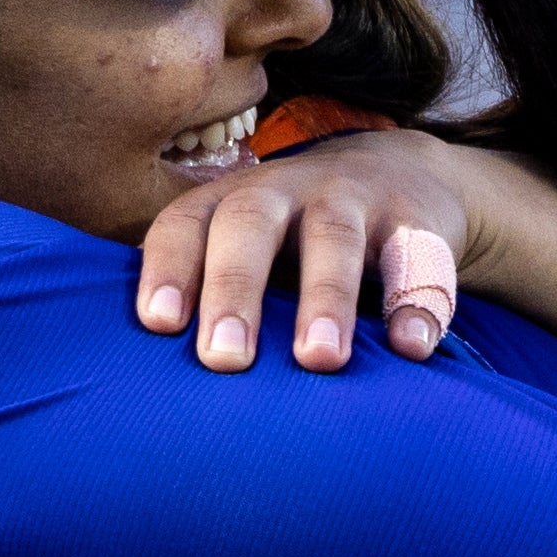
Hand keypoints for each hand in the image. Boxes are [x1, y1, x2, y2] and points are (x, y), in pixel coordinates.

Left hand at [140, 129, 466, 371]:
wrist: (404, 174)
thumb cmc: (294, 239)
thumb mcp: (245, 249)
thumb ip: (202, 294)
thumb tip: (138, 382)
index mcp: (229, 201)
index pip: (185, 224)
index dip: (169, 269)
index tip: (157, 324)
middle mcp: (285, 191)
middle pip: (249, 224)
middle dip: (235, 288)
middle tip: (225, 359)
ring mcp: (353, 199)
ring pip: (333, 238)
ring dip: (325, 299)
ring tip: (319, 360)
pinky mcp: (417, 218)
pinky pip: (419, 258)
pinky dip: (418, 303)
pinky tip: (411, 349)